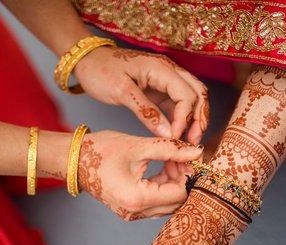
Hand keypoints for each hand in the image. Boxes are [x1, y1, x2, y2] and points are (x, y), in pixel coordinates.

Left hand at [73, 47, 208, 144]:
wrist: (87, 61)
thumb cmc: (100, 70)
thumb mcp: (121, 92)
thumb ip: (145, 112)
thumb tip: (167, 133)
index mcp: (161, 68)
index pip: (186, 94)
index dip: (185, 118)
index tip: (174, 137)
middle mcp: (168, 72)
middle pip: (197, 94)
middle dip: (198, 118)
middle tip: (193, 142)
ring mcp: (164, 81)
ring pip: (190, 99)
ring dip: (192, 120)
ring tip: (188, 141)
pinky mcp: (158, 90)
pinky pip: (176, 104)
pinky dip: (180, 119)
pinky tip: (176, 134)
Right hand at [77, 131, 202, 219]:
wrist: (73, 160)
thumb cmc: (101, 151)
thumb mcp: (139, 146)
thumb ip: (170, 149)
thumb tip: (196, 151)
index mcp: (138, 199)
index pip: (180, 193)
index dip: (189, 173)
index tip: (188, 154)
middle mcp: (136, 213)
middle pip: (177, 202)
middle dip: (183, 178)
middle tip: (180, 155)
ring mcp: (132, 214)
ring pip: (168, 204)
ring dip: (174, 182)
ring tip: (170, 159)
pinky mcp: (130, 210)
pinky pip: (156, 202)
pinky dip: (163, 186)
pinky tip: (162, 167)